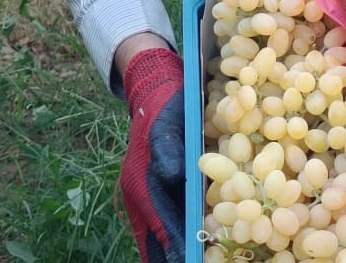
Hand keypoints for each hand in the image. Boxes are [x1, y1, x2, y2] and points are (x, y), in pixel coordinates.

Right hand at [119, 46, 187, 262]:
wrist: (154, 98)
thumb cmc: (165, 113)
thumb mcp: (167, 125)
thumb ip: (168, 150)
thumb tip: (173, 175)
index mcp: (144, 189)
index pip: (163, 230)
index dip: (180, 250)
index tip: (194, 262)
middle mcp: (143, 203)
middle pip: (158, 245)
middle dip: (177, 258)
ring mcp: (150, 204)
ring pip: (160, 241)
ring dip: (176, 252)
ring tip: (202, 261)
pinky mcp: (160, 200)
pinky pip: (166, 229)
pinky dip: (177, 244)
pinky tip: (198, 250)